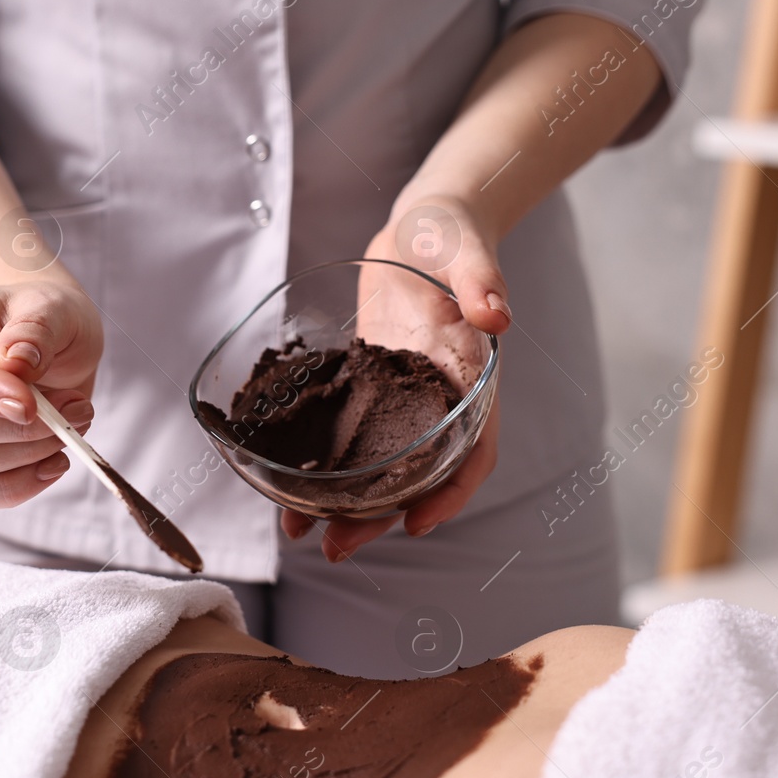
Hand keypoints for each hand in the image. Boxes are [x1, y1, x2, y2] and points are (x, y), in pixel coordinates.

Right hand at [0, 281, 103, 509]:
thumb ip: (37, 328)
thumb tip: (17, 362)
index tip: (33, 405)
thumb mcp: (53, 306)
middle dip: (16, 430)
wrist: (50, 342)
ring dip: (24, 457)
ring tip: (70, 427)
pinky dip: (17, 485)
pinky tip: (52, 461)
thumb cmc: (44, 319)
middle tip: (74, 412)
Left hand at [281, 194, 509, 560]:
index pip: (474, 451)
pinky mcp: (366, 390)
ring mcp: (399, 402)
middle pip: (415, 476)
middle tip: (336, 549)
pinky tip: (282, 487)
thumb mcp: (467, 249)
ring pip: (377, 468)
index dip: (450, 491)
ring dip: (342, 505)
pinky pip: (345, 438)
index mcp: (471, 382)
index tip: (420, 523)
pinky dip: (319, 465)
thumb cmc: (452, 234)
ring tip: (300, 535)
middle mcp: (437, 404)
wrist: (419, 228)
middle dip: (378, 516)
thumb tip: (496, 314)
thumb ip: (483, 280)